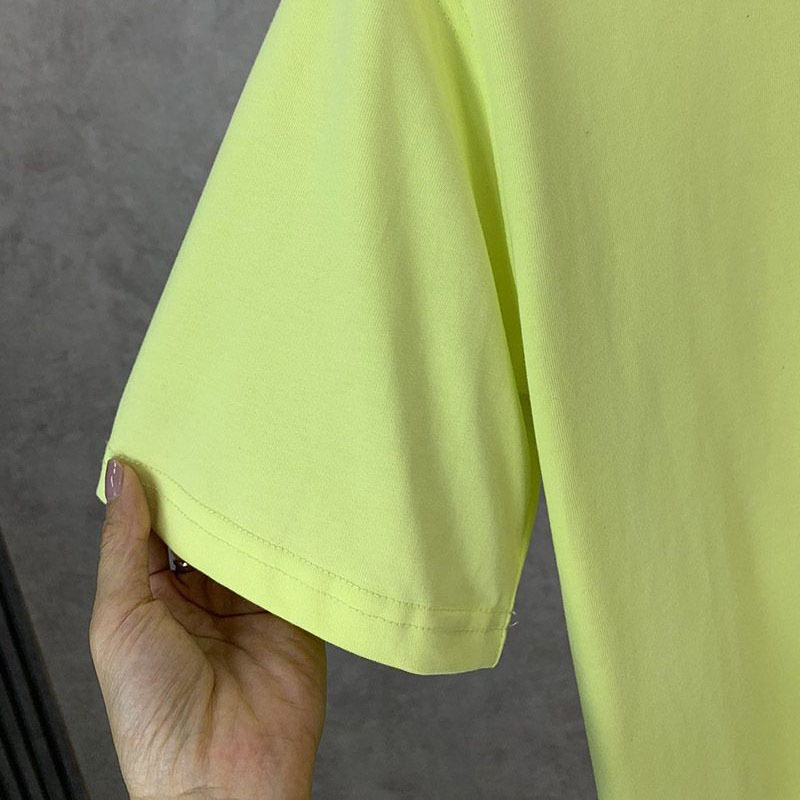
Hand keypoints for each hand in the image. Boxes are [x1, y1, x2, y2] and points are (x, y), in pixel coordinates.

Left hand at [89, 458, 326, 799]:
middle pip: (207, 529)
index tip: (173, 440)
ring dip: (251, 511)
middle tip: (222, 442)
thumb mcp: (120, 619)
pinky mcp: (291, 611)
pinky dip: (291, 537)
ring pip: (250, 540)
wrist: (223, 779)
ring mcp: (248, 605)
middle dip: (212, 493)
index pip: (158, 528)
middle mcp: (201, 599)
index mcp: (152, 599)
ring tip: (256, 464)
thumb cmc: (154, 714)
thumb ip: (126, 544)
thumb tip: (121, 474)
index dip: (163, 488)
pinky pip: (291, 564)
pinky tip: (291, 506)